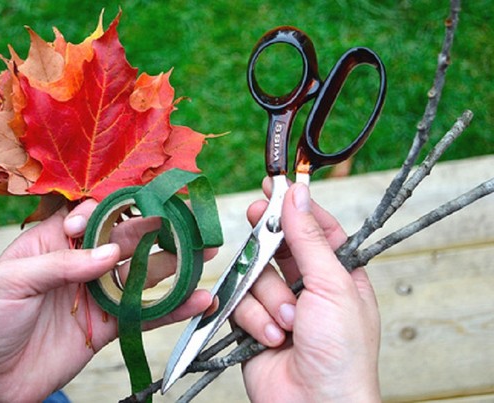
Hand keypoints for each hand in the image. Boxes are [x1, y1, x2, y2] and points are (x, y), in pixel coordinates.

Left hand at [0, 202, 211, 401]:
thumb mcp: (14, 280)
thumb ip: (62, 263)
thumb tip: (111, 253)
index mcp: (55, 240)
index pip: (92, 214)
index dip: (113, 211)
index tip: (125, 217)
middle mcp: (83, 261)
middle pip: (128, 239)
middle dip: (160, 230)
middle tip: (191, 224)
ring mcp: (99, 293)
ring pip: (144, 273)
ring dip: (176, 264)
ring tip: (206, 254)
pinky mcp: (110, 324)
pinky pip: (145, 312)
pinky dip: (172, 307)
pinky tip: (197, 300)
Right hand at [232, 181, 380, 401]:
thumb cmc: (341, 352)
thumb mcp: (331, 285)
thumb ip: (308, 238)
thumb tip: (295, 195)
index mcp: (339, 273)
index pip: (316, 227)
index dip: (295, 207)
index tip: (274, 185)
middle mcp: (308, 286)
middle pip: (278, 245)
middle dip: (268, 242)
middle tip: (256, 216)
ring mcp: (280, 304)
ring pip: (256, 274)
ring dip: (269, 299)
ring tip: (288, 324)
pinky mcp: (254, 324)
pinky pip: (241, 302)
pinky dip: (254, 319)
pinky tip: (271, 338)